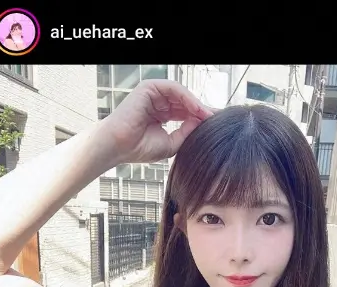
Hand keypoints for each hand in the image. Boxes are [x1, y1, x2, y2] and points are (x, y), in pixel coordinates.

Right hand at [96, 79, 213, 165]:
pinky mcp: (149, 88)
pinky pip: (174, 89)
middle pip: (186, 102)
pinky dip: (187, 98)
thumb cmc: (139, 148)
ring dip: (196, 104)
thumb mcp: (172, 143)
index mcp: (162, 115)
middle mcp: (158, 103)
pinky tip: (197, 109)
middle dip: (201, 111)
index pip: (186, 113)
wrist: (119, 147)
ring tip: (208, 116)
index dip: (200, 118)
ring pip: (181, 95)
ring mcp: (153, 94)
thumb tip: (201, 121)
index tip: (216, 126)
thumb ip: (186, 133)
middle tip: (217, 119)